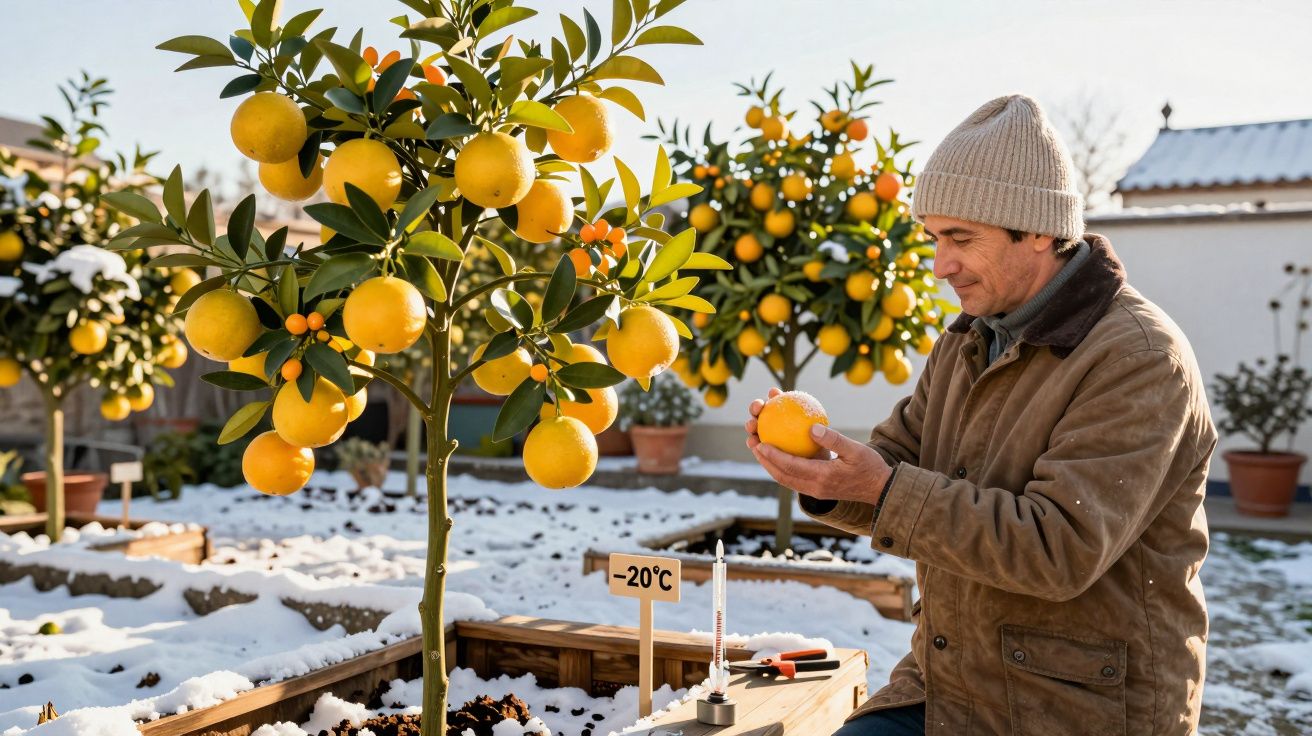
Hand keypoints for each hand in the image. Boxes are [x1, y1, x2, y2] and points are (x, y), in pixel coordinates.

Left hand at [745, 389, 892, 503]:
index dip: (773, 456)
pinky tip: (780, 452)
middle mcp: (815, 488)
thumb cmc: (871, 468)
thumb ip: (834, 440)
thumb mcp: (856, 450)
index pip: (791, 467)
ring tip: (760, 449)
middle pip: (782, 476)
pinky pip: (795, 478)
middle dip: (765, 461)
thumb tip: (812, 427)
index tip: (760, 443)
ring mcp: (815, 490)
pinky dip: (783, 466)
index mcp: (823, 478)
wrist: (880, 490)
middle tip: (753, 444)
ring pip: (786, 479)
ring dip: (771, 465)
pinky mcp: (817, 489)